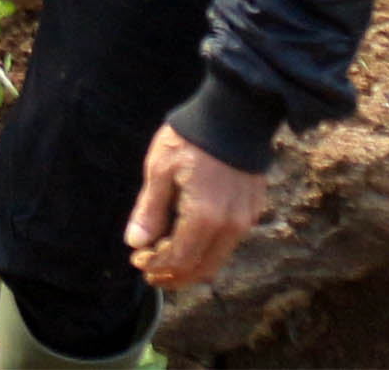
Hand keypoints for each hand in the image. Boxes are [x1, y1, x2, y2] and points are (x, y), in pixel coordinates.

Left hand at [125, 125, 266, 288]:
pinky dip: (206, 248)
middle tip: (149, 268)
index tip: (138, 262)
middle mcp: (232, 226)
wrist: (233, 114)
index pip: (181, 260)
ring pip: (218, 258)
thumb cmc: (190, 139)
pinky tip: (186, 237)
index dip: (158, 267)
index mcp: (206, 217)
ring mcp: (246, 219)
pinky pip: (228, 242)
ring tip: (164, 254)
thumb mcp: (159, 170)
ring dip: (191, 263)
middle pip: (203, 269)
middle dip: (174, 274)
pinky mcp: (252, 210)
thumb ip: (149, 211)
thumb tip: (136, 243)